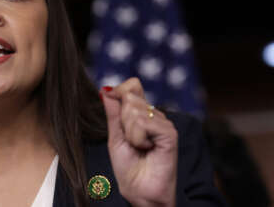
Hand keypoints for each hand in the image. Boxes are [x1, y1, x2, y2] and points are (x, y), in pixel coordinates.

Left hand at [100, 78, 177, 206]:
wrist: (139, 190)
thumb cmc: (128, 166)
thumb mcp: (115, 136)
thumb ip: (113, 113)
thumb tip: (105, 90)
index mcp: (142, 113)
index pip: (132, 85)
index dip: (119, 91)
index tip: (111, 101)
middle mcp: (154, 114)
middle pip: (129, 97)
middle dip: (122, 121)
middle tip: (131, 140)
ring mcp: (163, 122)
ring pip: (133, 111)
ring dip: (129, 133)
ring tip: (139, 147)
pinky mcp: (169, 132)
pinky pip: (143, 123)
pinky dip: (138, 138)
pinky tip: (147, 148)